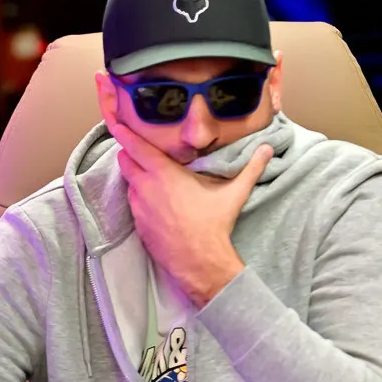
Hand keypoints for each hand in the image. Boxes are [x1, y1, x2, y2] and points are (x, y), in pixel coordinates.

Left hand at [97, 73, 271, 307]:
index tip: (113, 118)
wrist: (199, 263)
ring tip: (153, 176)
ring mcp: (138, 207)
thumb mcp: (234, 194)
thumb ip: (251, 168)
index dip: (122, 130)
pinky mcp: (137, 225)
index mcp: (164, 174)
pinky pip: (132, 203)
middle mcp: (145, 188)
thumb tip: (268, 149)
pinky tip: (156, 200)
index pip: (134, 145)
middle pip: (125, 160)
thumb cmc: (214, 225)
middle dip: (130, 152)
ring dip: (136, 176)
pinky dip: (139, 196)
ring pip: (128, 182)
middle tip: (142, 149)